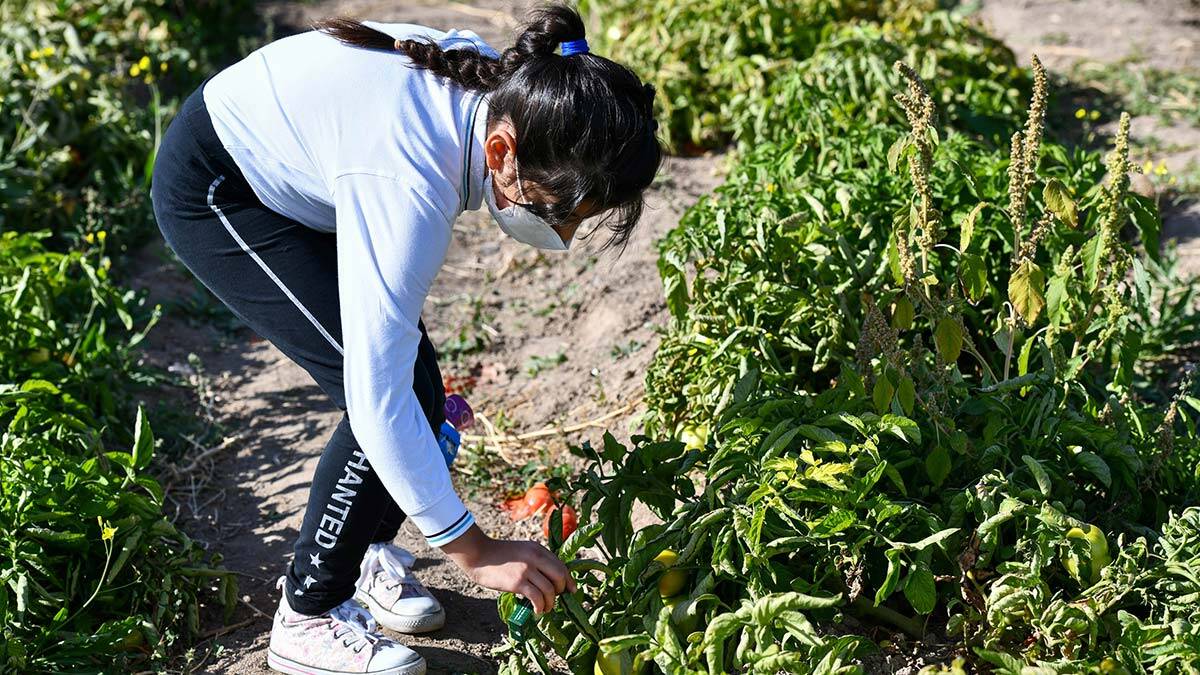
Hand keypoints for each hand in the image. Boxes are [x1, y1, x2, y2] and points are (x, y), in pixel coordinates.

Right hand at [441, 525, 575, 613]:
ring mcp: (526, 569)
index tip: (571, 590)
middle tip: (555, 599)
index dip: (568, 580)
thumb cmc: (498, 555)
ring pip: (549, 590)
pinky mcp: (517, 582)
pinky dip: (540, 606)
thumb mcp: (522, 550)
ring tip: (545, 608)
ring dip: (550, 603)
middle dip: (561, 591)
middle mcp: (535, 557)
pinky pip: (537, 597)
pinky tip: (537, 610)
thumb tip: (549, 578)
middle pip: (559, 577)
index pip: (561, 565)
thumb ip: (535, 560)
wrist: (478, 554)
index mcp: (537, 549)